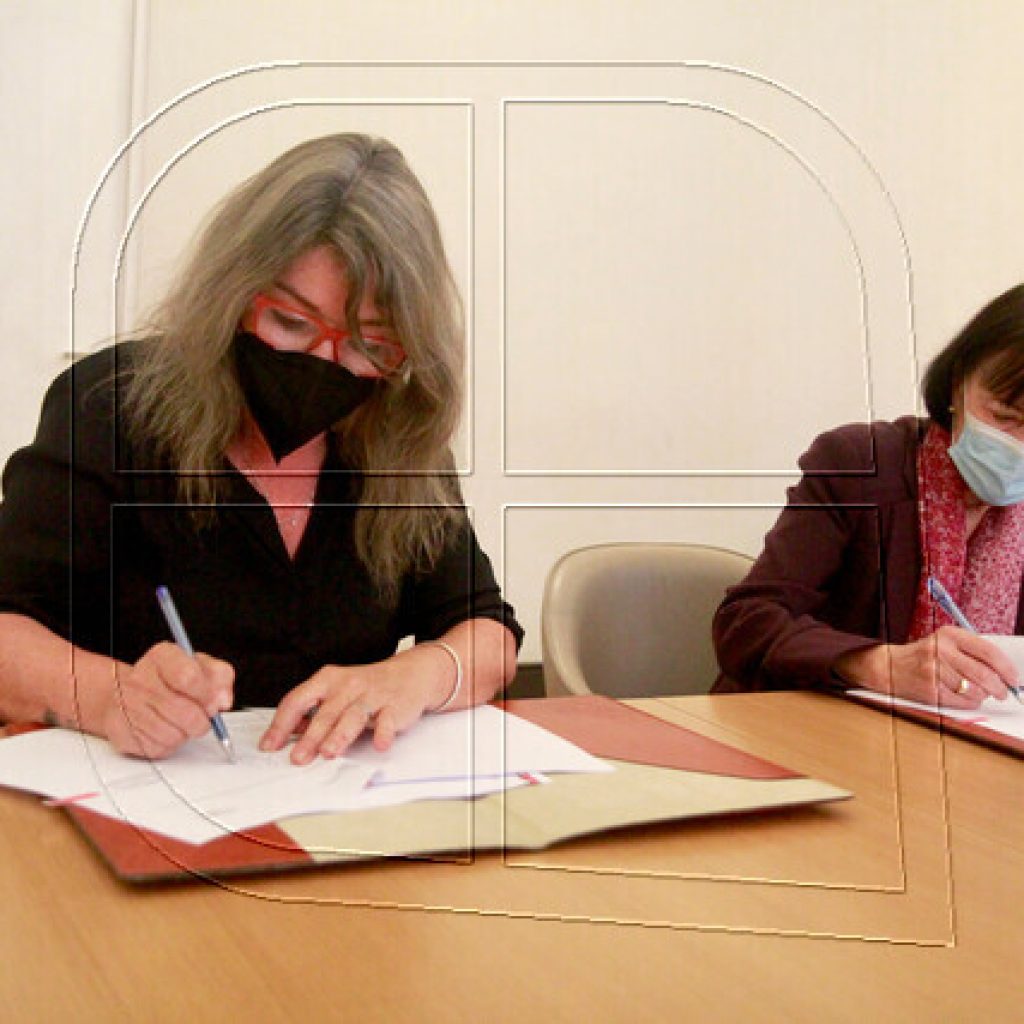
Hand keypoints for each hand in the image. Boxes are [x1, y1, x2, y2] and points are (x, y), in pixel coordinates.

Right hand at [102, 642, 234, 757]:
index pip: (188, 677)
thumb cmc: (168, 679)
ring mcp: (130, 708)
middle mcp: (141, 680)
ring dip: (187, 732)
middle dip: (203, 719)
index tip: (215, 703)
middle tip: (203, 715)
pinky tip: (165, 728)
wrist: (123, 694)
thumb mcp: (200, 665)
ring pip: (175, 735)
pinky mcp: (126, 735)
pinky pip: (162, 748)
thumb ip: (220, 676)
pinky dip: (170, 743)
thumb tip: (223, 701)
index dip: (208, 695)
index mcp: (162, 657)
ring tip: (181, 721)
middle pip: (186, 713)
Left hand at [260, 645, 454, 764]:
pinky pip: (388, 720)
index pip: (298, 700)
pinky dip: (384, 732)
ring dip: (340, 734)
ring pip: (353, 715)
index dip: (281, 724)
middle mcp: (348, 686)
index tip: (270, 745)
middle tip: (298, 758)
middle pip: (325, 712)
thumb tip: (286, 733)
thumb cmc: (367, 686)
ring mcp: (372, 696)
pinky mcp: (395, 707)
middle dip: (310, 736)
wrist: (410, 674)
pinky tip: (379, 744)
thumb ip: (312, 712)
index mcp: (328, 680)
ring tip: (329, 753)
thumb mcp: (335, 691)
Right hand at [834, 626, 1018, 708]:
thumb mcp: (944, 644)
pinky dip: (970, 702)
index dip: (1006, 668)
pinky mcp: (930, 689)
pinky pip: (962, 701)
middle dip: (999, 687)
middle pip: (983, 674)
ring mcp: (934, 671)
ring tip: (980, 694)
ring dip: (983, 696)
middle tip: (1004, 692)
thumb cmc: (923, 656)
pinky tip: (967, 698)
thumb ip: (971, 653)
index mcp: (949, 635)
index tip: (1014, 678)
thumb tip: (1004, 673)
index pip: (987, 651)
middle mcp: (940, 651)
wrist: (888, 667)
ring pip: (974, 690)